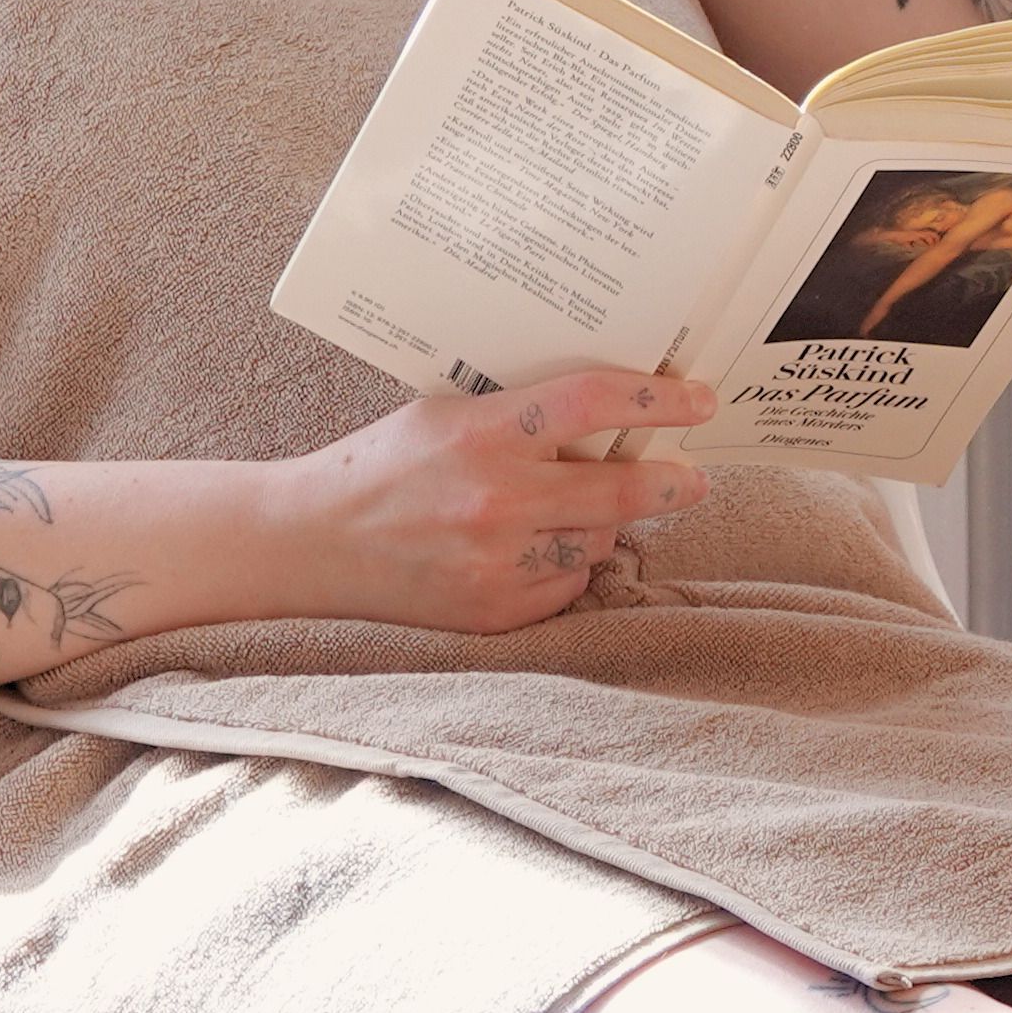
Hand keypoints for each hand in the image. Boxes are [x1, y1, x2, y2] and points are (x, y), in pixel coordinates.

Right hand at [259, 369, 714, 634]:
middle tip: (695, 476)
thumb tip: (612, 417)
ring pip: (599, 541)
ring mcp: (499, 563)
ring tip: (573, 510)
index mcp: (484, 434)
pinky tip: (534, 549)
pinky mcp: (495, 611)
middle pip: (623, 488)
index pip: (594, 403)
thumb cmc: (384, 466)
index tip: (699, 402)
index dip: (658, 401)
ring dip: (603, 525)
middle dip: (673, 481)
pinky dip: (564, 566)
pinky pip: (566, 586)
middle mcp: (498, 501)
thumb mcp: (450, 414)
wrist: (311, 545)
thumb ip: (523, 416)